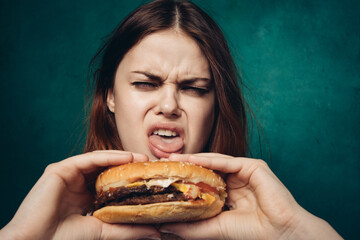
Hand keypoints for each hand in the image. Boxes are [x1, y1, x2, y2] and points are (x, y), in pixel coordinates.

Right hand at [0, 150, 160, 239]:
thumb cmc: (66, 239)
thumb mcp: (104, 231)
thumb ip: (127, 229)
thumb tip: (156, 233)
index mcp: (85, 198)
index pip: (111, 184)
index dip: (129, 181)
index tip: (150, 180)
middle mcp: (77, 185)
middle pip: (106, 170)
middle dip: (128, 167)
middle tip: (149, 166)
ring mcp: (68, 175)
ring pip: (99, 162)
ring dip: (122, 158)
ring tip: (141, 158)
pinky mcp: (60, 169)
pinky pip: (88, 159)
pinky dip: (108, 156)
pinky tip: (126, 157)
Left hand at [160, 153, 341, 239]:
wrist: (280, 234)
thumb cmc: (252, 233)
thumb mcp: (214, 228)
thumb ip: (191, 226)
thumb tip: (164, 226)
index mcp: (228, 195)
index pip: (203, 183)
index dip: (185, 180)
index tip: (164, 178)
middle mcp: (236, 181)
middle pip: (207, 170)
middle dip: (186, 167)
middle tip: (164, 164)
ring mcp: (245, 172)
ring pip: (215, 162)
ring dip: (193, 160)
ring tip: (173, 160)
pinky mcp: (253, 166)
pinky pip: (227, 161)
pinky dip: (209, 160)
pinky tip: (192, 159)